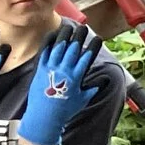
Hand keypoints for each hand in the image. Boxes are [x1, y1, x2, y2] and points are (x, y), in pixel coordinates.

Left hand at [14, 23, 106, 144]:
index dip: (93, 46)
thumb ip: (94, 87)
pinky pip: (44, 53)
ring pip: (59, 48)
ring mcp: (51, 69)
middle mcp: (64, 71)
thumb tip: (105, 79)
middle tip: (84, 28)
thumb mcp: (83, 99)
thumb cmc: (65, 110)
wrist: (44, 118)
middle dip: (80, 37)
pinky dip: (48, 43)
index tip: (98, 38)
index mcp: (76, 77)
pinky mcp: (40, 70)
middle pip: (73, 49)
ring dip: (64, 36)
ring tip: (69, 27)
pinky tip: (52, 35)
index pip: (87, 57)